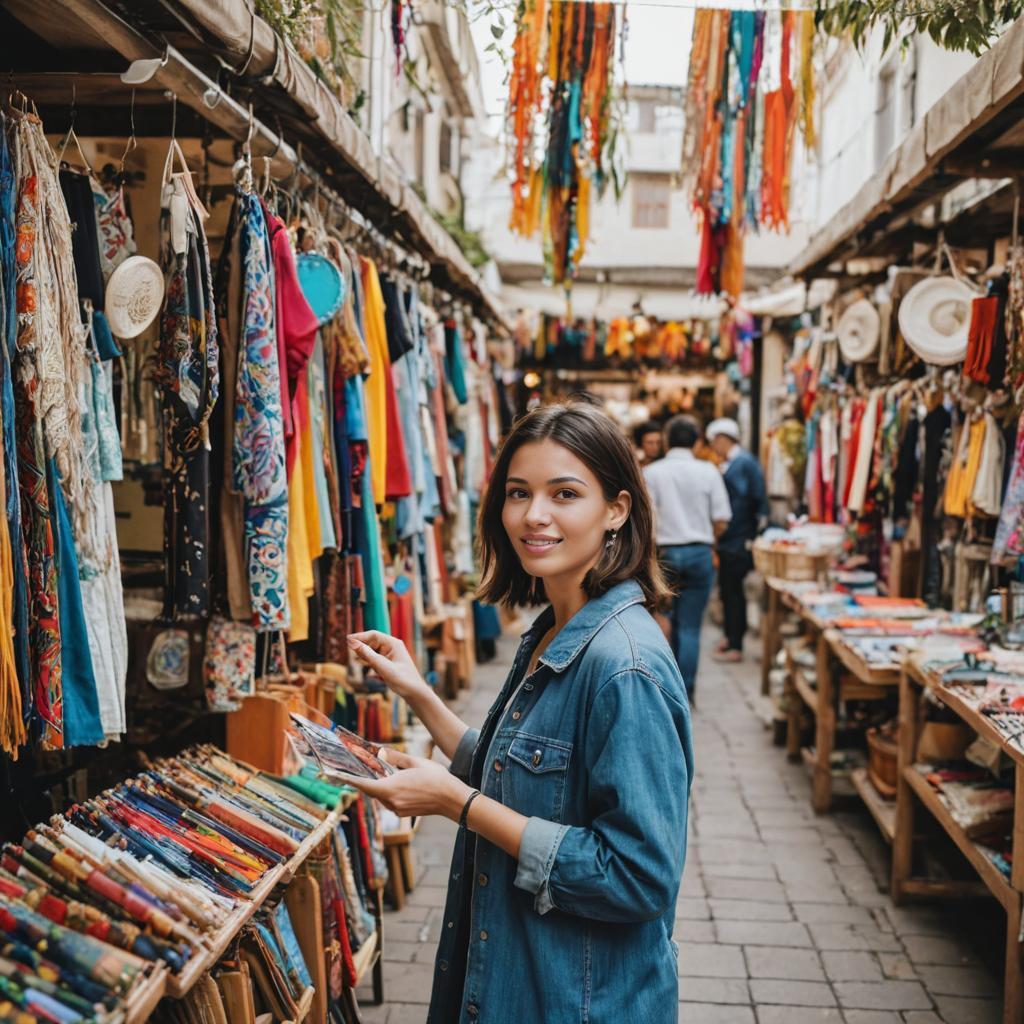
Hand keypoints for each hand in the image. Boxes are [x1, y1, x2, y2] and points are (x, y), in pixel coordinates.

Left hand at [343, 748, 470, 820]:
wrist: (452, 799)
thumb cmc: (436, 778)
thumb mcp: (416, 762)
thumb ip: (395, 757)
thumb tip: (379, 752)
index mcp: (391, 788)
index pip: (363, 784)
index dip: (346, 779)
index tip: (332, 775)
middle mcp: (391, 801)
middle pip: (371, 788)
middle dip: (367, 778)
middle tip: (360, 765)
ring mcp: (397, 808)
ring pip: (381, 794)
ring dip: (381, 783)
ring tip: (387, 771)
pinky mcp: (403, 811)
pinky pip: (390, 799)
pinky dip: (389, 789)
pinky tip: (400, 781)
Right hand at [347, 630, 428, 700]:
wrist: (415, 694)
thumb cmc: (402, 680)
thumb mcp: (382, 667)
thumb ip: (367, 655)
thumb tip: (352, 643)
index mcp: (393, 643)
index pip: (373, 635)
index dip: (359, 636)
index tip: (347, 640)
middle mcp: (393, 647)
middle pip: (372, 642)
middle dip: (362, 646)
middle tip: (350, 651)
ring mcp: (392, 655)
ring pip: (374, 651)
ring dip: (366, 656)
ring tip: (358, 660)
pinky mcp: (390, 664)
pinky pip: (377, 660)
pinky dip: (371, 663)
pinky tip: (368, 672)